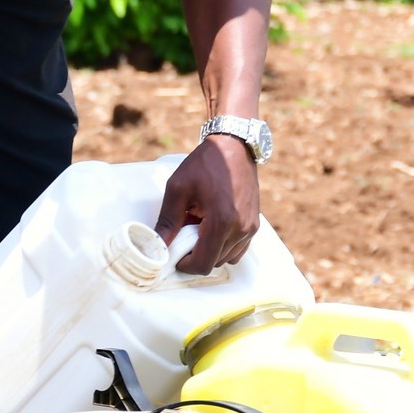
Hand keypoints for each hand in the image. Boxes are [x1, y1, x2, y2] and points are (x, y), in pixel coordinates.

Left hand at [156, 134, 259, 273]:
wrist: (235, 146)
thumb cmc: (207, 163)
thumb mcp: (178, 188)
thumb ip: (167, 220)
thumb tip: (159, 245)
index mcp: (222, 221)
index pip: (203, 263)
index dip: (186, 266)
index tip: (175, 256)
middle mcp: (240, 228)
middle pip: (214, 263)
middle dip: (196, 256)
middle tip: (184, 236)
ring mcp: (250, 228)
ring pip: (226, 258)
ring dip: (210, 251)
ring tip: (199, 228)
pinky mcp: (254, 224)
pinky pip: (238, 249)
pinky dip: (223, 246)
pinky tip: (212, 227)